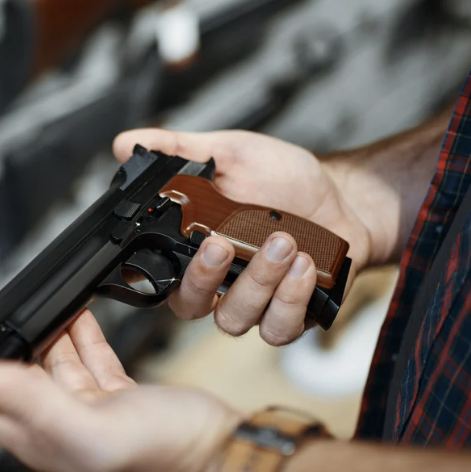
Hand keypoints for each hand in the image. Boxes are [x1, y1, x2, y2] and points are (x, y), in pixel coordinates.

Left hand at [0, 281, 239, 471]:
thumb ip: (26, 403)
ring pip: (46, 361)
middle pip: (7, 374)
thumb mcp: (86, 427)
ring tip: (10, 296)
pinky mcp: (118, 396)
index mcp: (38, 437)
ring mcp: (89, 411)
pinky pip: (86, 358)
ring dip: (29, 327)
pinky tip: (72, 313)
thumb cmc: (165, 460)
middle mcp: (57, 425)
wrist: (225, 460)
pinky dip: (75, 332)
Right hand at [113, 128, 377, 345]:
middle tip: (223, 244)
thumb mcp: (229, 152)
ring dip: (257, 282)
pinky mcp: (290, 317)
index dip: (157, 269)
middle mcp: (218, 284)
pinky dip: (290, 299)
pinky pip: (278, 328)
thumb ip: (178, 150)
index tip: (177, 238)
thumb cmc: (284, 179)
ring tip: (282, 241)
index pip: (158, 273)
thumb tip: (126, 143)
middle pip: (189, 305)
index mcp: (193, 249)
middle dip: (204, 277)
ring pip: (234, 318)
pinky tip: (305, 266)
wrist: (344, 196)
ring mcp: (253, 304)